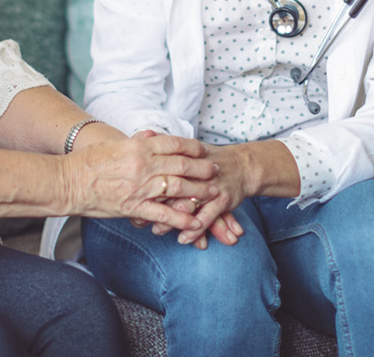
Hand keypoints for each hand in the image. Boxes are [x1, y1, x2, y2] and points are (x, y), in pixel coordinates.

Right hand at [65, 131, 218, 232]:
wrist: (67, 182)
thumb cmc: (87, 163)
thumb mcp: (114, 145)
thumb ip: (136, 142)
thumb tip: (152, 135)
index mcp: (138, 146)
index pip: (173, 144)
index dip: (192, 148)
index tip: (204, 151)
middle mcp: (142, 165)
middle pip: (181, 165)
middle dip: (202, 169)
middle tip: (216, 171)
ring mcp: (139, 187)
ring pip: (177, 188)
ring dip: (198, 191)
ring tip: (213, 194)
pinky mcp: (133, 207)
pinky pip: (162, 215)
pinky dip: (180, 219)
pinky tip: (194, 223)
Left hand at [128, 133, 247, 248]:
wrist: (243, 166)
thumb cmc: (210, 158)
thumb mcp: (187, 148)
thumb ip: (166, 143)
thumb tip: (143, 134)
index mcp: (186, 156)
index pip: (162, 167)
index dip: (145, 182)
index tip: (130, 195)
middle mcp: (197, 170)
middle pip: (172, 187)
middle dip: (154, 204)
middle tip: (138, 219)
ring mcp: (211, 184)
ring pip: (188, 205)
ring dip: (172, 221)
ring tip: (157, 231)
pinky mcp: (224, 198)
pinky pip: (207, 217)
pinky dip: (194, 230)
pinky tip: (183, 239)